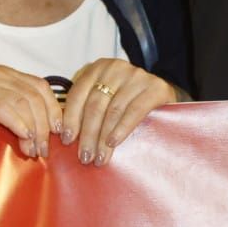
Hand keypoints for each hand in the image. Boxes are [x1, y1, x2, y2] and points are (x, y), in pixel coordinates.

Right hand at [0, 64, 62, 158]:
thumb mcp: (5, 115)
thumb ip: (26, 113)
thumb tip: (57, 129)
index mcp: (5, 74)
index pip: (40, 86)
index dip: (53, 109)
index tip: (59, 132)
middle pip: (33, 96)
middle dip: (42, 125)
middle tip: (43, 149)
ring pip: (21, 102)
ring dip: (31, 129)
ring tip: (31, 149)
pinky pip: (2, 108)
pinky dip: (16, 123)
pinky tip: (22, 136)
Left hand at [62, 58, 179, 165]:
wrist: (162, 92)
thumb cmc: (126, 98)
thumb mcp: (103, 96)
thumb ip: (85, 107)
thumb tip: (65, 137)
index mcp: (96, 69)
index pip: (77, 95)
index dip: (70, 119)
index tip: (66, 141)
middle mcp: (115, 68)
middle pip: (94, 105)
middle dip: (87, 134)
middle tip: (84, 157)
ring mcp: (136, 76)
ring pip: (112, 111)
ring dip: (103, 138)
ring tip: (99, 157)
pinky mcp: (155, 88)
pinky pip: (134, 111)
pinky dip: (121, 129)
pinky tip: (113, 143)